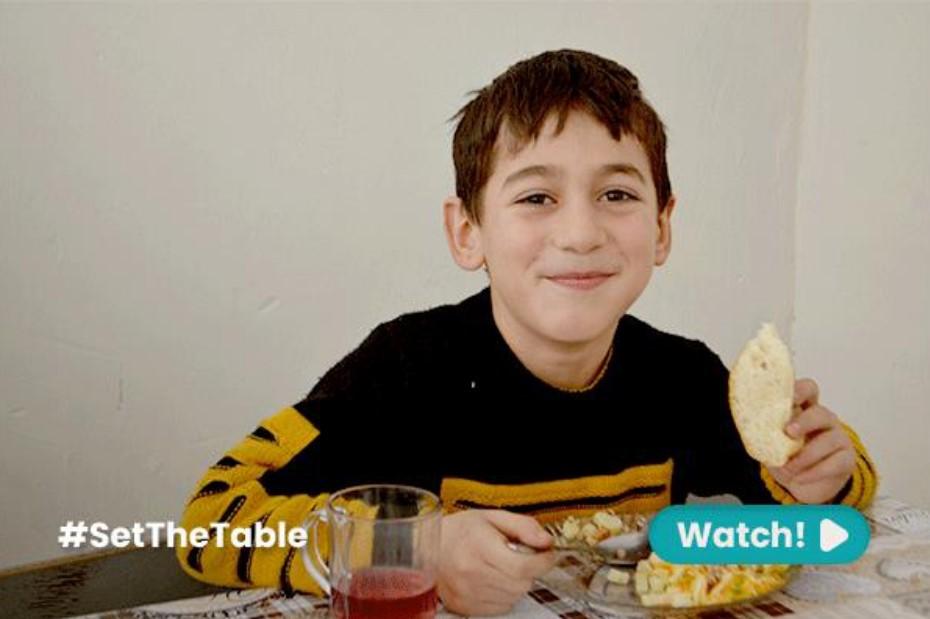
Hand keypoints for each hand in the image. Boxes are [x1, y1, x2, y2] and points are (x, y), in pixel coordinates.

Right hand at [438, 509, 556, 615]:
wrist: (428, 547)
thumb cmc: (460, 530)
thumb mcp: (493, 517)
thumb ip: (523, 526)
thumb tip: (546, 541)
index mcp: (478, 546)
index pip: (522, 566)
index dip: (543, 561)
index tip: (548, 554)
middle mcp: (470, 572)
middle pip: (521, 583)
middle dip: (529, 570)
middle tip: (520, 556)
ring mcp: (466, 592)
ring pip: (513, 596)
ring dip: (516, 583)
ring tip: (502, 566)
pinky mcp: (463, 606)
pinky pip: (500, 607)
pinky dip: (504, 594)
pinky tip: (493, 578)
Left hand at [765, 378, 855, 503]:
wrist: (804, 484)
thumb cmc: (787, 456)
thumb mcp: (772, 442)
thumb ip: (765, 433)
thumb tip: (750, 429)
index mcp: (804, 409)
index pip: (808, 390)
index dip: (800, 390)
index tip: (790, 397)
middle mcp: (824, 419)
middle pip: (820, 413)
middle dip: (805, 421)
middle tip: (789, 432)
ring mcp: (838, 438)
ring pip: (828, 440)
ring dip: (805, 456)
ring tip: (788, 468)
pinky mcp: (846, 459)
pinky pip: (834, 463)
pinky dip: (814, 472)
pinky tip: (799, 478)